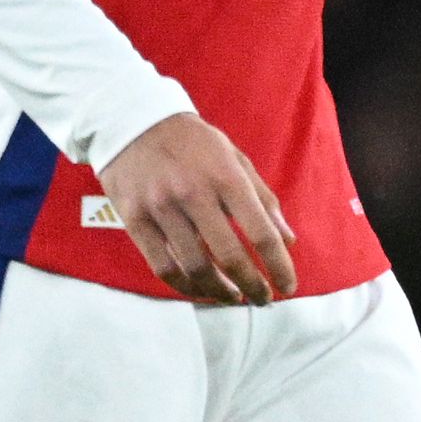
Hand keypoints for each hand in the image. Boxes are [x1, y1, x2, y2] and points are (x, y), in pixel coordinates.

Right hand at [94, 112, 294, 305]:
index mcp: (226, 177)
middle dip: (253, 285)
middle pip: (230, 256)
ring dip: (219, 291)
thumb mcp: (234, 158)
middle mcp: (193, 193)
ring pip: (195, 267)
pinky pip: (162, 266)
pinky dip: (185, 286)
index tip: (288, 287)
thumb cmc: (192, 142)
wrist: (132, 121)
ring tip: (234, 297)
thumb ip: (263, 199)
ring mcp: (161, 208)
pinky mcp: (134, 219)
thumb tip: (288, 241)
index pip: (261, 233)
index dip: (279, 267)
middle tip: (263, 299)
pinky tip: (200, 290)